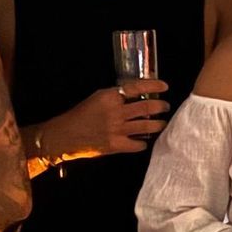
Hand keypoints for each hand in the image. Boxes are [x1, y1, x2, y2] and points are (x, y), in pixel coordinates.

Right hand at [45, 82, 169, 163]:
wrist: (65, 135)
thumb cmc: (80, 115)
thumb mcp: (97, 98)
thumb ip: (115, 97)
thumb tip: (136, 95)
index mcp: (110, 97)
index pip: (137, 87)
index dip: (154, 85)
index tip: (164, 86)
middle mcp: (115, 112)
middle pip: (147, 107)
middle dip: (161, 106)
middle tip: (165, 106)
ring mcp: (117, 130)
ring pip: (147, 126)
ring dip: (158, 124)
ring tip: (162, 123)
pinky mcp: (116, 145)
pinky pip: (138, 144)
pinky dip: (143, 142)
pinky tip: (144, 140)